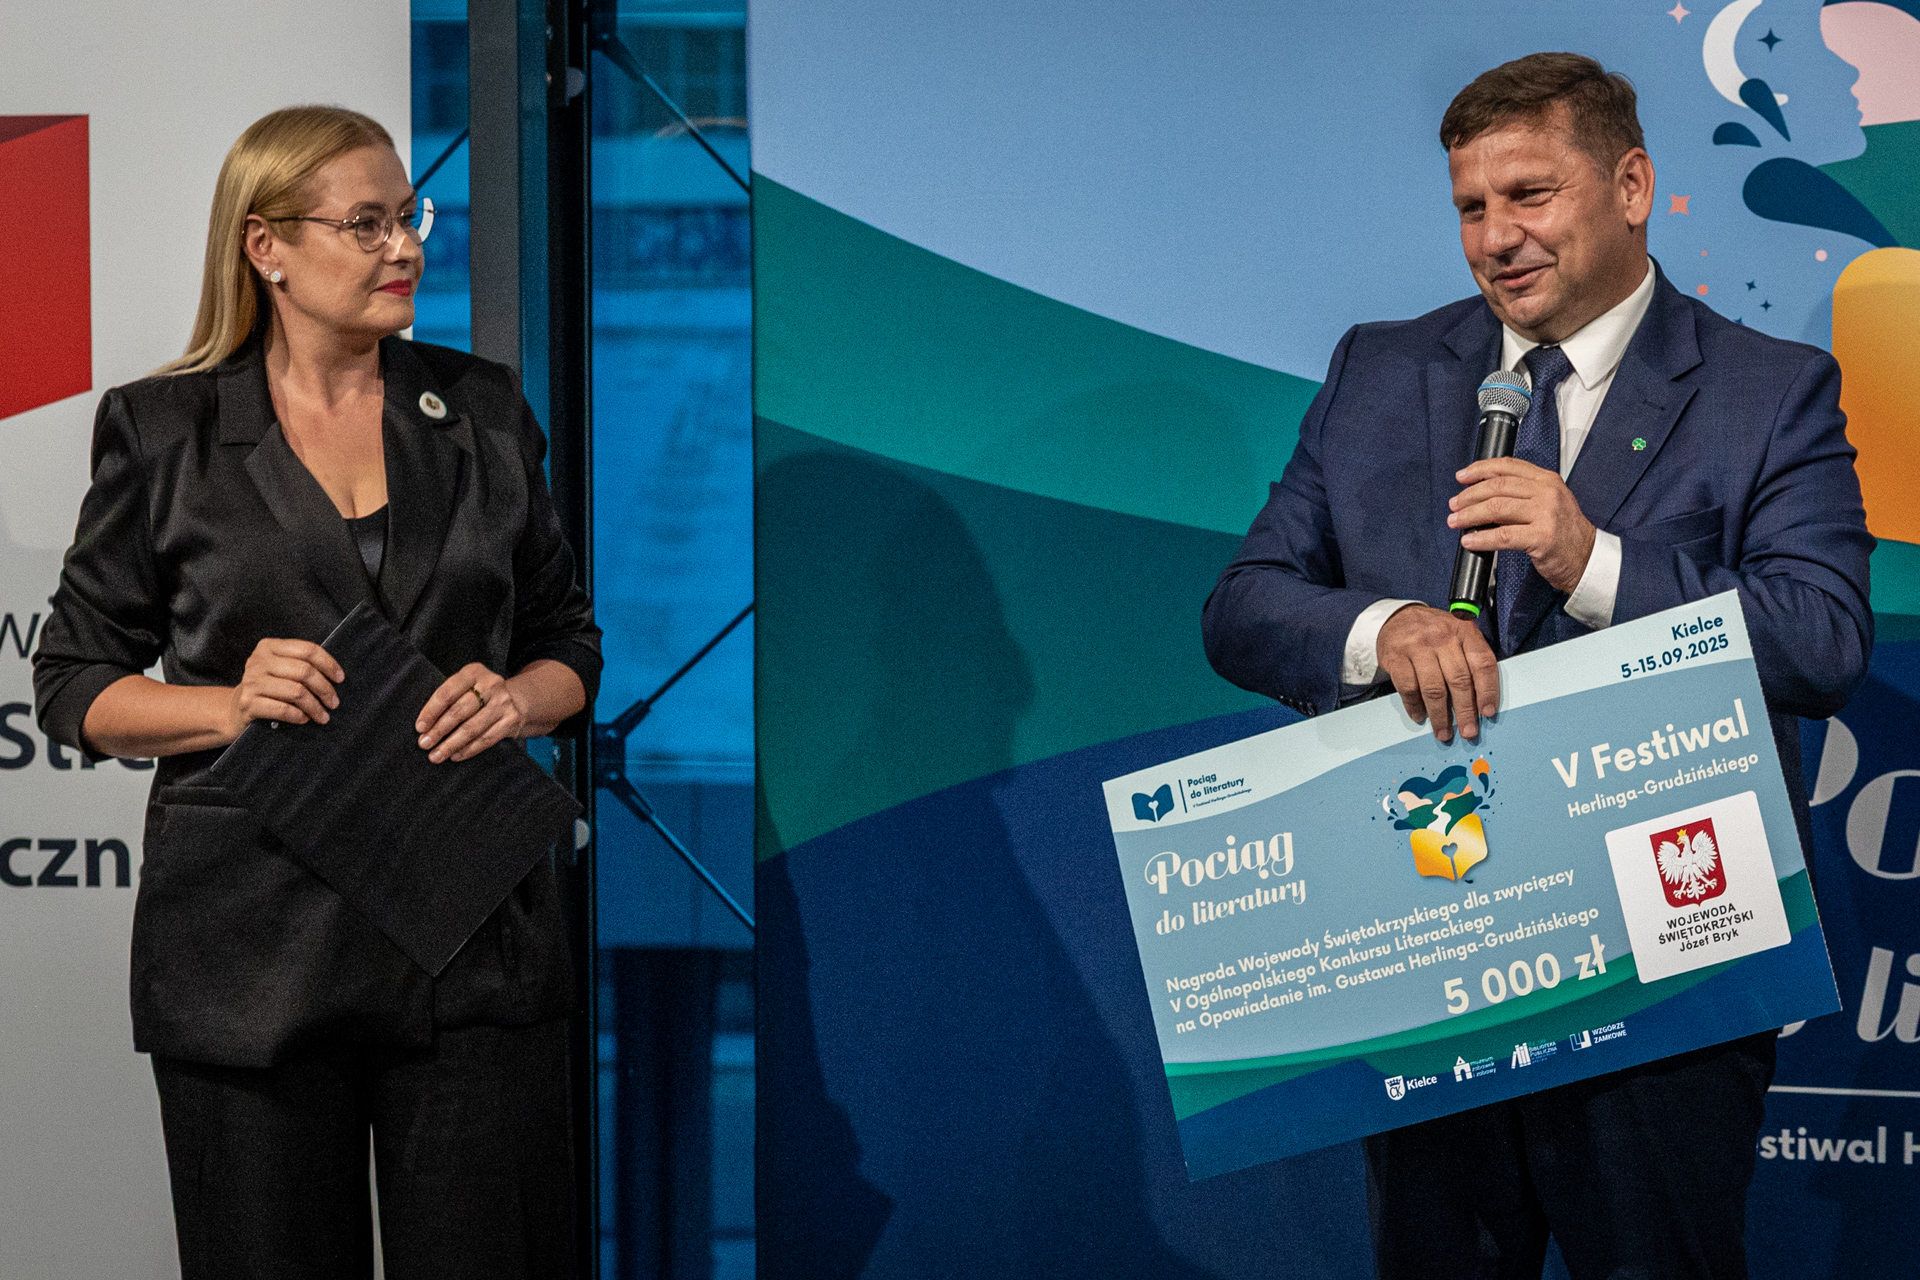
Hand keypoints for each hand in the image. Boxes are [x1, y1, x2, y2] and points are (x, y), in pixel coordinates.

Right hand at [228, 638, 343, 735]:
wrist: (235, 709)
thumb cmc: (268, 688)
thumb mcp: (280, 669)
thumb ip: (300, 664)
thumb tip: (335, 675)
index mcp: (269, 646)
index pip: (307, 650)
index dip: (328, 664)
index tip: (340, 679)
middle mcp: (258, 661)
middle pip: (304, 671)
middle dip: (324, 689)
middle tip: (334, 702)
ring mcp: (251, 681)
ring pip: (296, 692)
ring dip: (315, 706)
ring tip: (323, 716)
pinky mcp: (248, 703)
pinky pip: (283, 709)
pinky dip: (299, 716)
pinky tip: (304, 719)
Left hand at [415, 663, 523, 762]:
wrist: (517, 699)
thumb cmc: (481, 694)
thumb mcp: (467, 685)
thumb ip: (449, 698)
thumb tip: (425, 725)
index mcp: (474, 672)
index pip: (447, 693)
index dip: (431, 711)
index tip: (420, 727)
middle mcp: (490, 685)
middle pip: (459, 711)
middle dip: (439, 730)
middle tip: (424, 743)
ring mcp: (503, 703)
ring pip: (472, 728)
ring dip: (451, 744)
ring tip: (436, 755)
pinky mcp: (511, 720)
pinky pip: (487, 738)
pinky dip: (469, 749)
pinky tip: (455, 756)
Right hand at [1376, 605, 1499, 742]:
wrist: (1397, 617)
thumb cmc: (1434, 633)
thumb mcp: (1457, 635)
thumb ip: (1470, 659)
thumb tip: (1481, 701)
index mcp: (1464, 631)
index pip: (1482, 663)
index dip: (1488, 690)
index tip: (1488, 713)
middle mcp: (1442, 636)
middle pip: (1459, 680)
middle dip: (1465, 711)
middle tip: (1468, 731)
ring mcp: (1417, 646)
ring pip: (1433, 688)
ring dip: (1440, 715)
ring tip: (1444, 732)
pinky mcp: (1396, 656)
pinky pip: (1408, 688)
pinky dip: (1415, 706)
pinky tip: (1420, 716)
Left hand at [1448, 457, 1597, 593]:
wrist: (1586, 557)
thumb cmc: (1563, 532)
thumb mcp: (1547, 502)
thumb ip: (1520, 494)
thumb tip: (1481, 495)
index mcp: (1546, 479)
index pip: (1508, 466)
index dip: (1480, 469)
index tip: (1462, 476)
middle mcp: (1546, 492)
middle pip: (1498, 486)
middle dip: (1470, 495)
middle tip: (1454, 504)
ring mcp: (1546, 514)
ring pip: (1497, 508)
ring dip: (1470, 515)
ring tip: (1455, 521)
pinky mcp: (1542, 537)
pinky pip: (1503, 536)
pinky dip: (1481, 539)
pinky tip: (1469, 541)